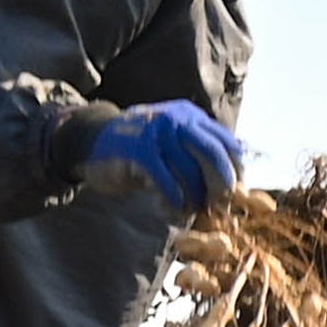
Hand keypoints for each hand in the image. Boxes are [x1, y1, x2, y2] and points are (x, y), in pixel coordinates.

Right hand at [77, 99, 246, 215]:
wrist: (91, 141)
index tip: (236, 192)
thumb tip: (231, 186)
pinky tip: (171, 208)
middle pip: (213, 153)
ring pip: (189, 170)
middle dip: (221, 183)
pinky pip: (166, 179)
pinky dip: (173, 198)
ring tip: (191, 210)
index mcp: (191, 116)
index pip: (227, 142)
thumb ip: (197, 155)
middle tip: (219, 205)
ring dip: (194, 196)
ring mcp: (156, 132)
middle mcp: (176, 119)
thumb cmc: (139, 150)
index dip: (235, 170)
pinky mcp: (138, 150)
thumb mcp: (173, 144)